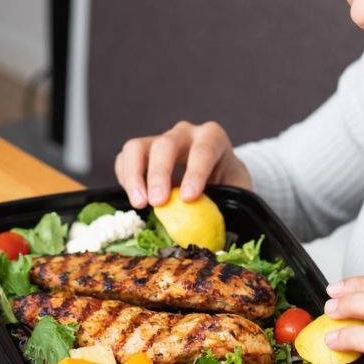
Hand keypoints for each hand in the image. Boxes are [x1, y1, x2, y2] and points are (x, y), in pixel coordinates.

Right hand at [114, 120, 251, 208]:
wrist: (218, 173)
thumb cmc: (228, 182)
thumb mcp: (238, 190)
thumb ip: (230, 203)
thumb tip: (214, 230)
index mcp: (212, 137)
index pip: (203, 150)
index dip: (195, 173)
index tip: (189, 198)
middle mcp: (184, 133)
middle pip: (165, 144)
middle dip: (159, 174)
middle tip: (157, 203)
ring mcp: (159, 140)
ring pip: (137, 147)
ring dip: (134, 175)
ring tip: (140, 203)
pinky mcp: (142, 152)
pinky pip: (124, 158)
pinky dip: (125, 178)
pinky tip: (135, 198)